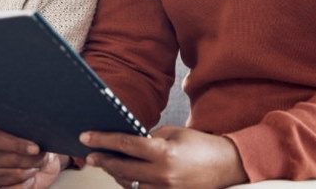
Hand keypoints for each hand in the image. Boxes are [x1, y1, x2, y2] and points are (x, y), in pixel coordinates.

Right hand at [0, 127, 67, 188]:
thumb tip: (38, 139)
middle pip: (11, 158)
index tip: (35, 148)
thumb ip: (33, 135)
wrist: (42, 167)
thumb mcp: (36, 138)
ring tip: (36, 166)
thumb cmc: (36, 149)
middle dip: (32, 159)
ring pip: (17, 173)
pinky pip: (17, 188)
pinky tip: (31, 178)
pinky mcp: (0, 187)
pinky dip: (29, 184)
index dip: (17, 144)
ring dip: (32, 170)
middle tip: (43, 158)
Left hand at [82, 126, 247, 188]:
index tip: (86, 138)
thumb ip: (148, 138)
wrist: (230, 166)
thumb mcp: (173, 133)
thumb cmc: (202, 145)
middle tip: (92, 155)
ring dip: (117, 174)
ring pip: (130, 184)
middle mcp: (163, 175)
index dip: (102, 140)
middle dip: (104, 160)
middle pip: (123, 169)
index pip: (125, 145)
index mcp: (164, 153)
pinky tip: (127, 176)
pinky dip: (133, 184)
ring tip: (108, 163)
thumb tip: (126, 142)